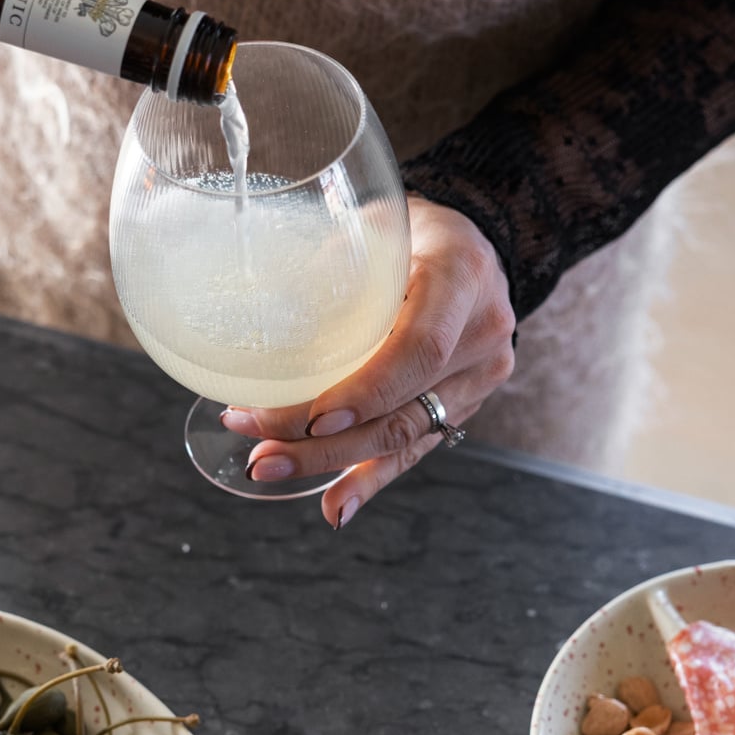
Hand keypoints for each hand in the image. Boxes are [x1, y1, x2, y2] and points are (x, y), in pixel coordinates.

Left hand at [223, 198, 514, 527]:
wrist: (473, 245)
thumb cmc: (411, 230)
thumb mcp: (373, 226)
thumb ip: (328, 266)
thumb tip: (251, 313)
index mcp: (461, 276)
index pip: (420, 348)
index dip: (367, 389)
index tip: (314, 418)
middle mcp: (482, 334)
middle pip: (403, 407)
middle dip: (325, 440)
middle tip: (258, 448)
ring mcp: (478, 377)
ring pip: (405, 436)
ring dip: (333, 463)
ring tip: (269, 466)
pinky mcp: (462, 406)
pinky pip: (415, 451)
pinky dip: (370, 480)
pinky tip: (334, 508)